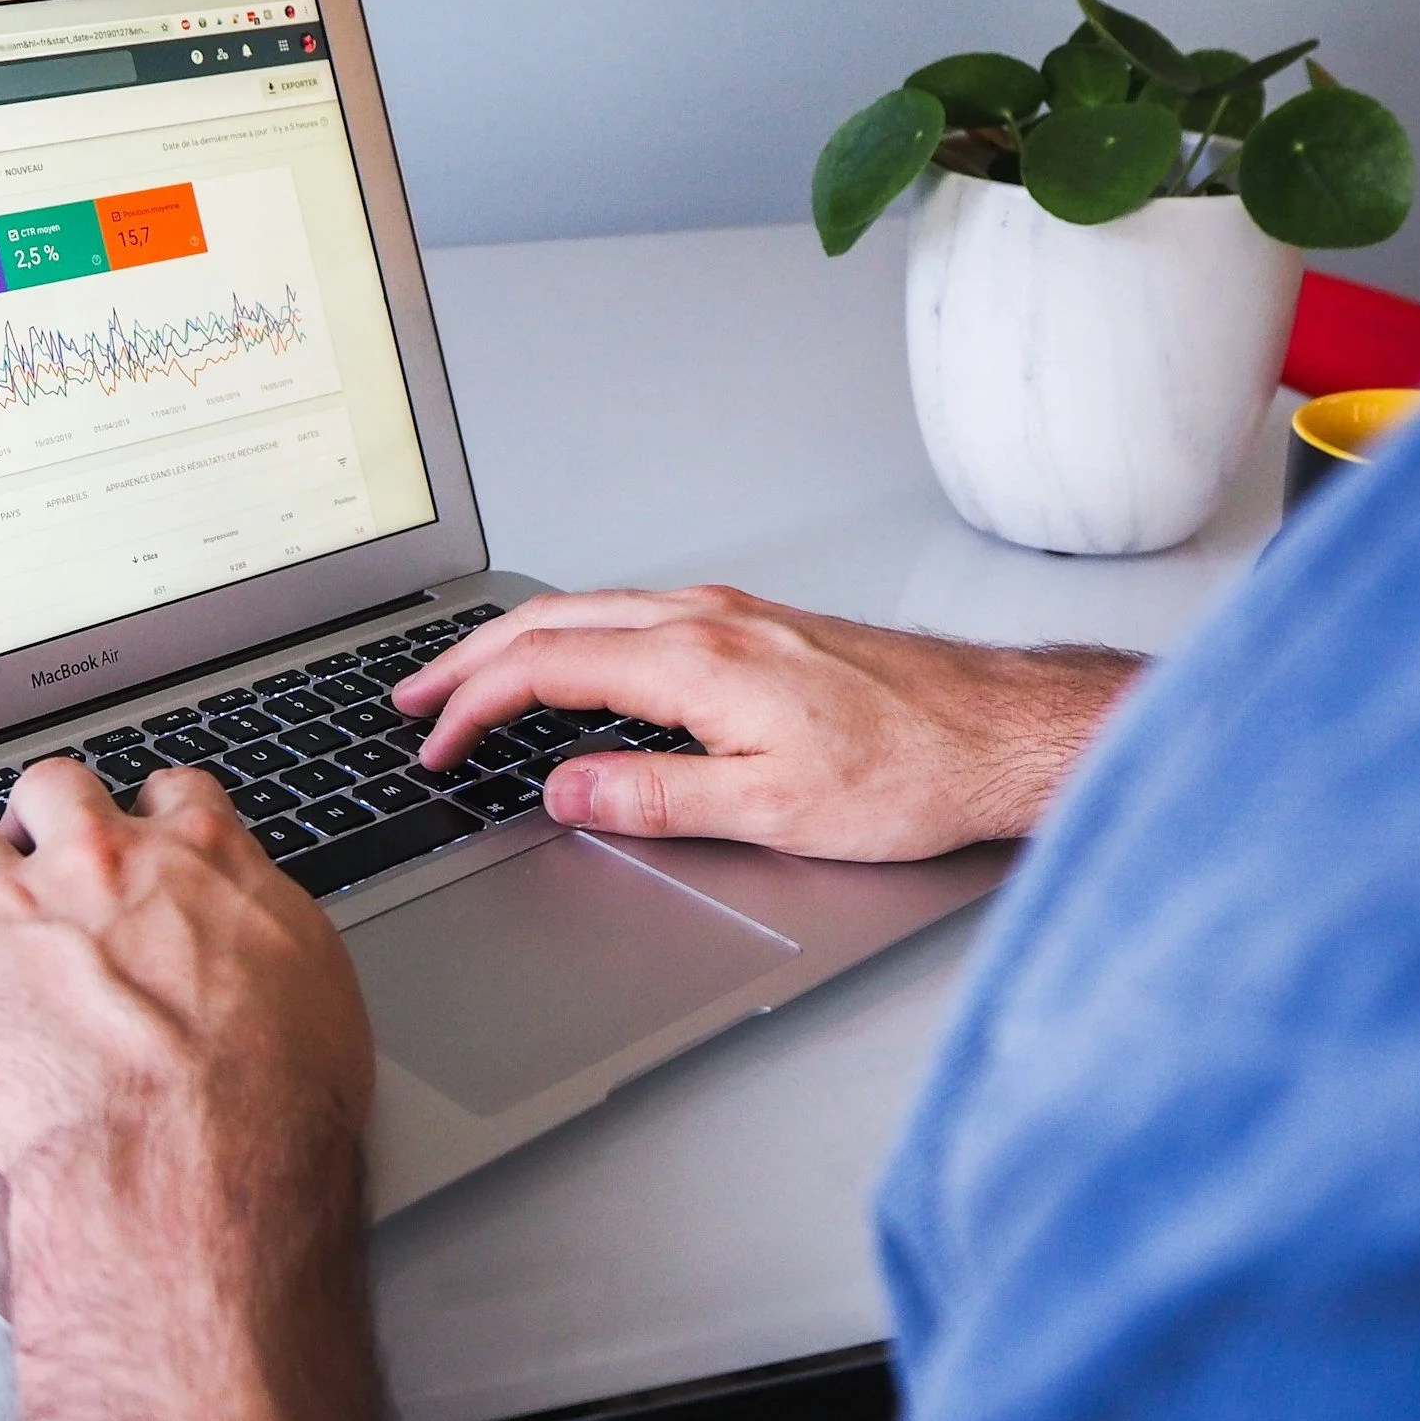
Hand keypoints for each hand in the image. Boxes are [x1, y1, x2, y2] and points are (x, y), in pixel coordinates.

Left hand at [0, 761, 378, 1420]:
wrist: (197, 1158)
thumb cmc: (273, 1093)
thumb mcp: (317, 987)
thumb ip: (273, 931)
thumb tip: (264, 927)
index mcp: (200, 860)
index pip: (175, 794)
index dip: (153, 806)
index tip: (146, 821)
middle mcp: (103, 866)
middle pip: (54, 788)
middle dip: (41, 808)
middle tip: (36, 837)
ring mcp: (20, 915)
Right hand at [393, 586, 1140, 860]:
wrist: (1006, 732)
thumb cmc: (912, 772)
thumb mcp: (771, 811)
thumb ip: (655, 797)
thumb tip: (564, 789)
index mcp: (698, 659)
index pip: (545, 667)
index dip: (473, 706)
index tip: (434, 745)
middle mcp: (709, 618)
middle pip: (553, 620)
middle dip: (469, 659)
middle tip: (413, 698)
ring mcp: (734, 614)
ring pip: (592, 609)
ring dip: (518, 642)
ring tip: (470, 680)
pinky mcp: (758, 624)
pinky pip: (634, 613)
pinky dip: (574, 635)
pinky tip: (575, 663)